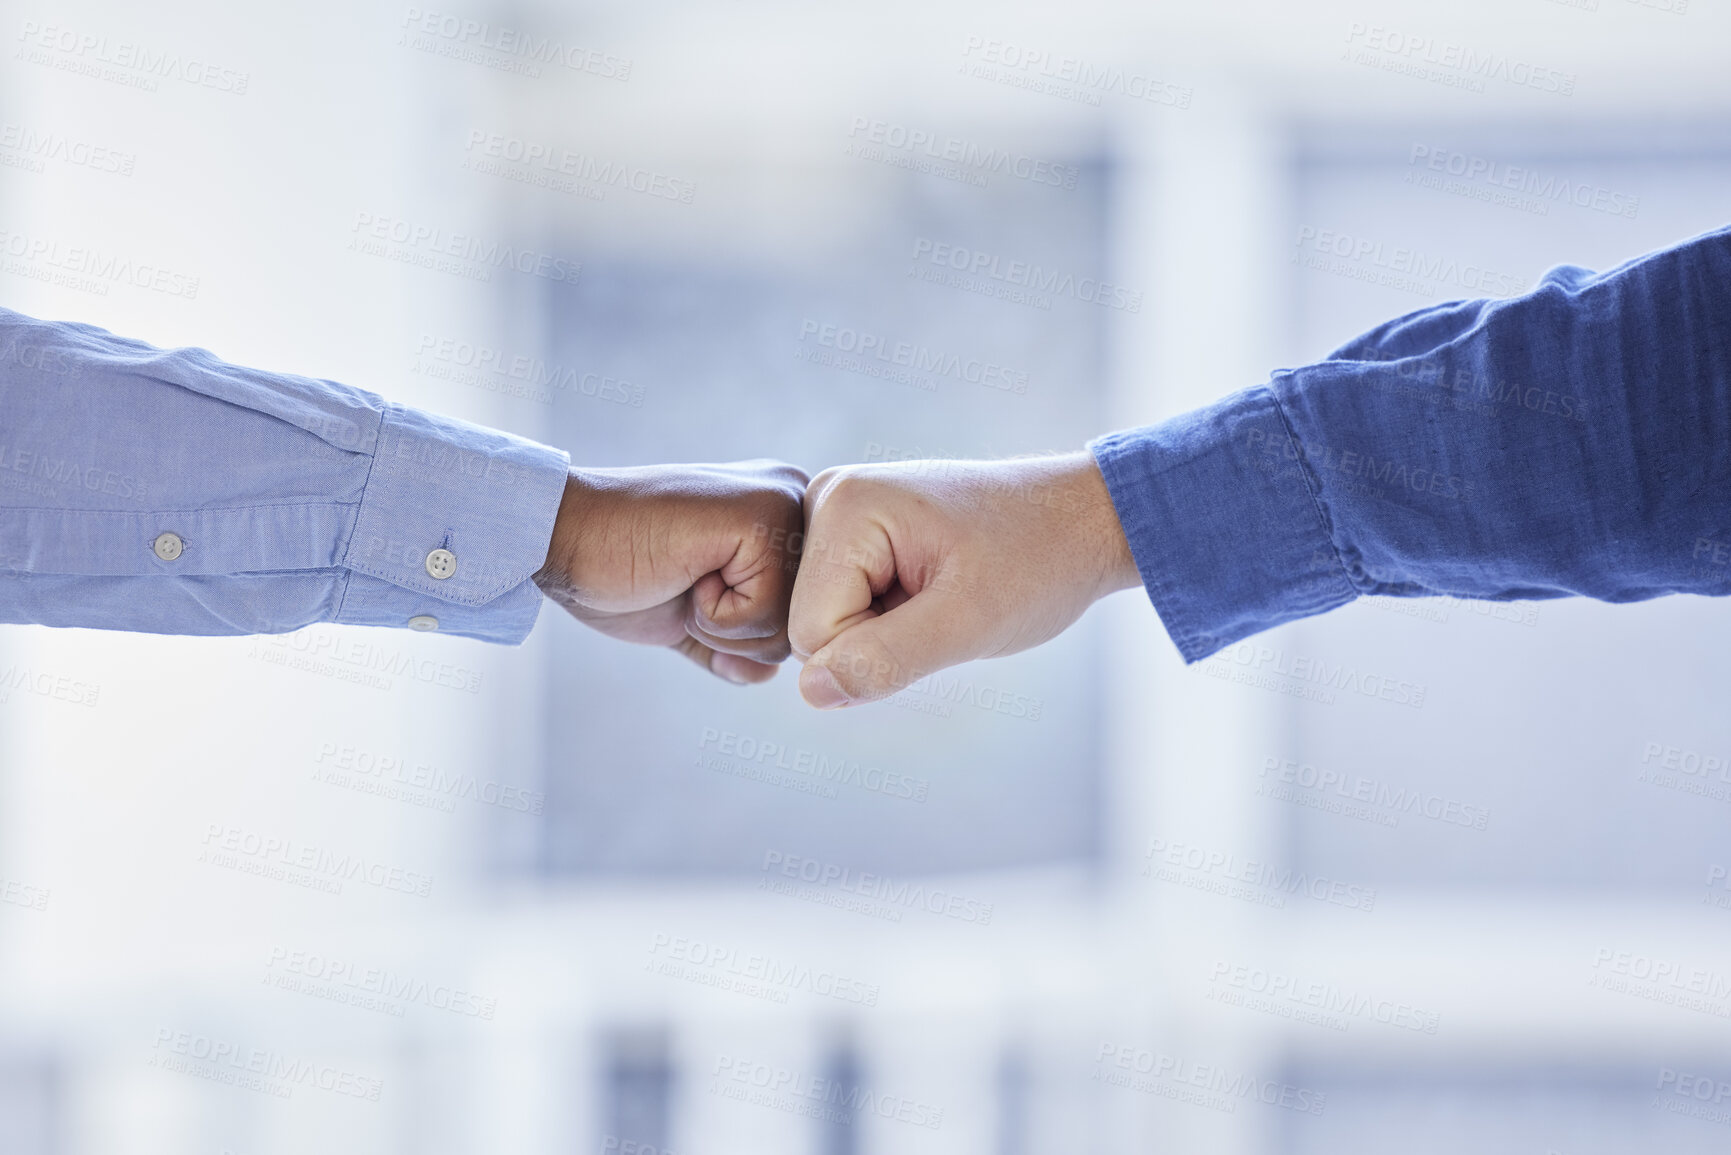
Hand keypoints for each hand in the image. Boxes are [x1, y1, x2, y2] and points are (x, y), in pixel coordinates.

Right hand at [534, 460, 807, 683]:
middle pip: (804, 628)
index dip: (742, 633)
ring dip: (723, 627)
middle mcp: (796, 501)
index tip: (692, 584)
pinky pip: (765, 615)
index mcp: (784, 518)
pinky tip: (684, 572)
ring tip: (684, 576)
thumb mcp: (689, 616)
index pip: (803, 618)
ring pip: (788, 628)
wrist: (563, 534)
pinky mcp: (761, 519)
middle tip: (686, 583)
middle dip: (737, 635)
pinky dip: (715, 616)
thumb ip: (733, 646)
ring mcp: (783, 505)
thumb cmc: (619, 570)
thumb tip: (766, 675)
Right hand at [788, 452, 1139, 707]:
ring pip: (825, 624)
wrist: (1080, 519)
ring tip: (942, 591)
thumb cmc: (1037, 561)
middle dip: (879, 638)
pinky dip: (889, 615)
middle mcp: (826, 497)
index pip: (812, 634)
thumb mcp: (969, 621)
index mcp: (843, 504)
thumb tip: (811, 691)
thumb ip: (886, 658)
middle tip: (946, 602)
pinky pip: (844, 608)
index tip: (944, 608)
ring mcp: (836, 512)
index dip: (879, 649)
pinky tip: (932, 586)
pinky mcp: (852, 533)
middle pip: (810, 628)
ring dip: (885, 629)